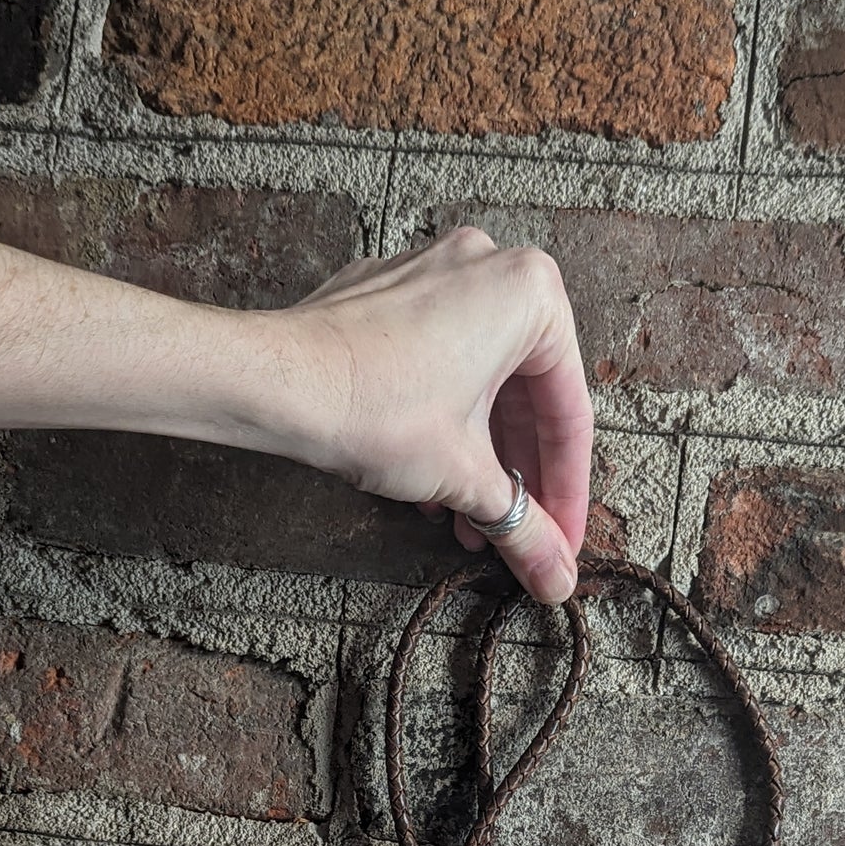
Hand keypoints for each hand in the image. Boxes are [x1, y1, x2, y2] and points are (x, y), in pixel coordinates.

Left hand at [276, 227, 592, 605]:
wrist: (276, 382)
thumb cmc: (372, 405)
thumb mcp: (465, 479)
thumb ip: (522, 529)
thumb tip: (556, 577)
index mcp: (530, 294)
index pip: (568, 415)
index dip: (567, 494)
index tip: (562, 540)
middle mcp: (488, 267)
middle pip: (525, 398)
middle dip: (517, 479)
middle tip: (518, 537)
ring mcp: (434, 274)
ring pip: (480, 384)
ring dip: (480, 460)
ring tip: (468, 523)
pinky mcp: (389, 296)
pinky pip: (439, 364)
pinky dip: (445, 423)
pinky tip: (432, 481)